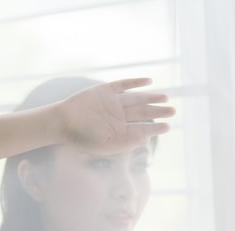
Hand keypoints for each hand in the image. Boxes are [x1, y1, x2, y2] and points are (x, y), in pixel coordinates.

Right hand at [58, 78, 174, 151]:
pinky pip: (123, 85)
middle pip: (143, 112)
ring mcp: (113, 102)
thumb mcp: (107, 145)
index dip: (156, 127)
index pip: (142, 128)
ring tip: (166, 97)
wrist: (62, 123)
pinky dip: (135, 82)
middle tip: (173, 110)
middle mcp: (119, 116)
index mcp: (120, 131)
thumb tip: (146, 139)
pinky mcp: (105, 90)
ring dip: (151, 97)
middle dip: (158, 111)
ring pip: (137, 98)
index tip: (168, 126)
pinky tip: (149, 81)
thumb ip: (127, 142)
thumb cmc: (83, 137)